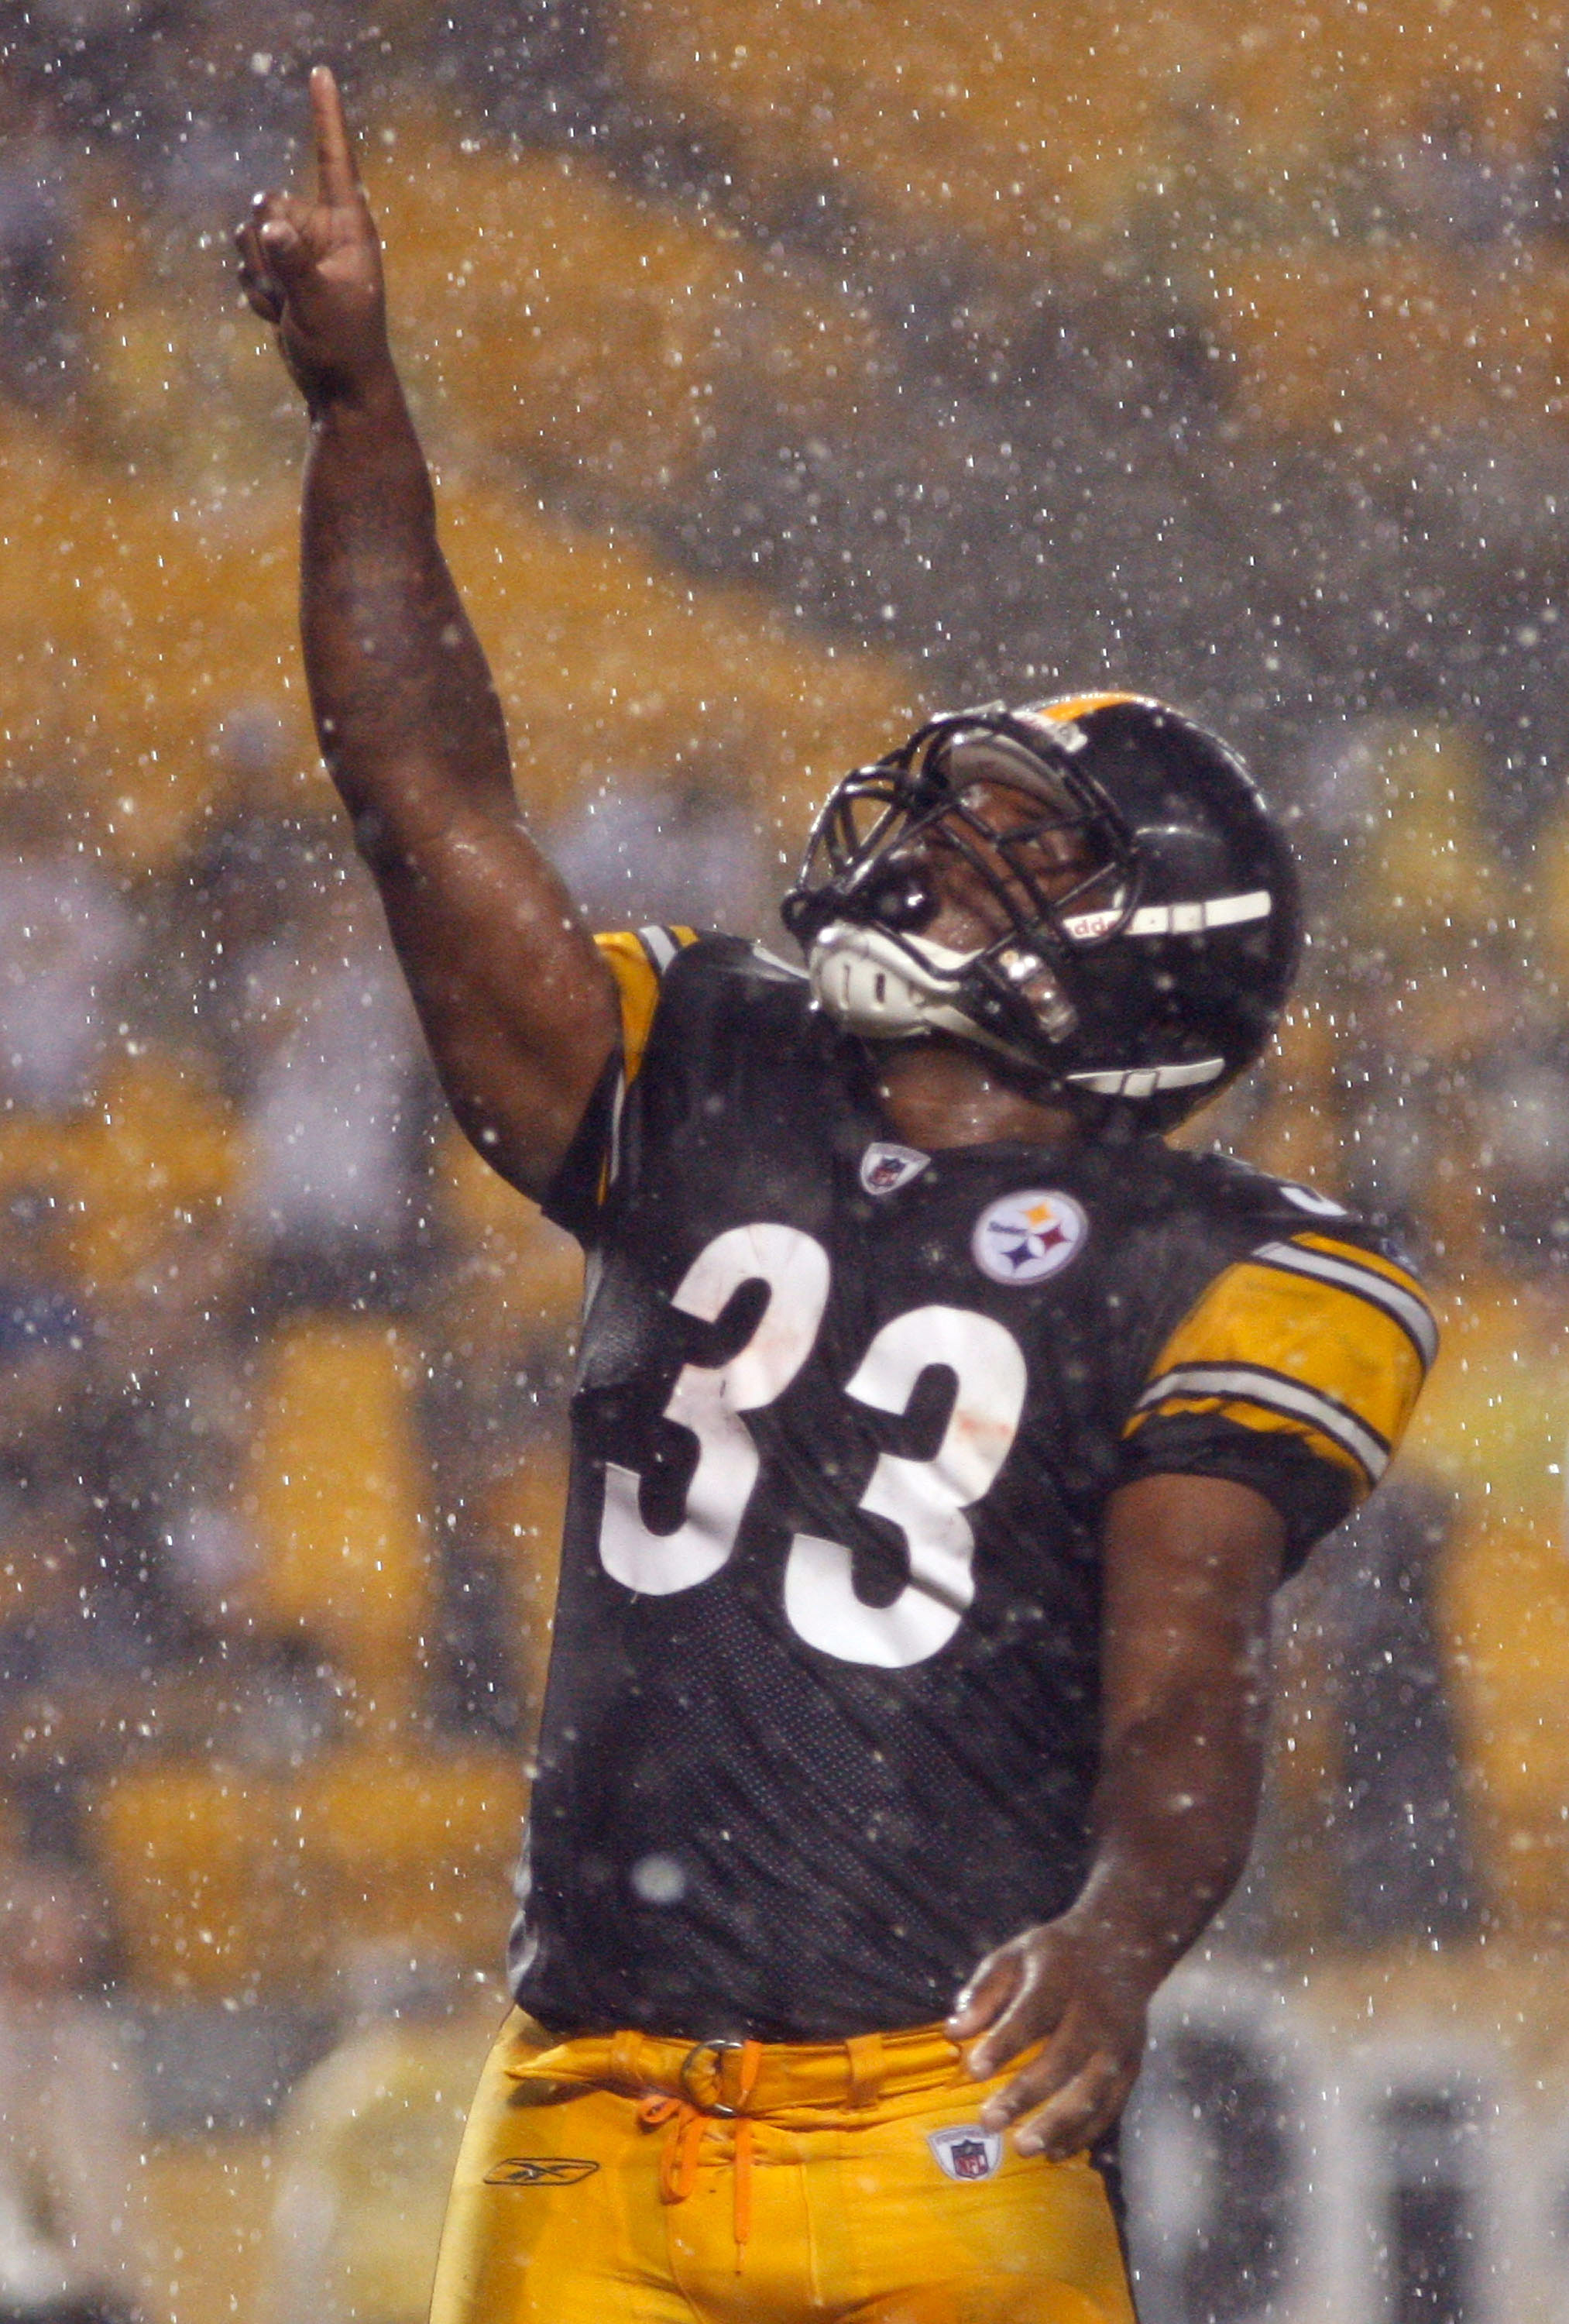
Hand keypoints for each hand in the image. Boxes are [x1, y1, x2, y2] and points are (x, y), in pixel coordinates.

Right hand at [233, 65, 391, 409]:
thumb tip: (269, 225)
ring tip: (289, 307)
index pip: (334, 159)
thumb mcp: (318, 305)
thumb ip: (293, 263)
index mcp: (349, 225)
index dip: (325, 115)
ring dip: (259, 273)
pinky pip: (246, 264)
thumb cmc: (343, 347)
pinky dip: (257, 294)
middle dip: (267, 246)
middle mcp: (323, 229)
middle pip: (268, 203)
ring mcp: (300, 249)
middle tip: (293, 291)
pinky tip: (282, 317)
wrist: (339, 389)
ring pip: (250, 232)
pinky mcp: (281, 271)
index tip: (321, 71)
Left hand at [946, 1913, 1149, 2159]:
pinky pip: (1110, 2107)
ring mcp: (1118, 2043)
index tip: (974, 2071)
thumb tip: (953, 2034)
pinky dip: (1084, 2134)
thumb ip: (983, 1993)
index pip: (1031, 2015)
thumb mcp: (1014, 1956)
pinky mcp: (1132, 2066)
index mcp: (1060, 1979)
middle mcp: (1094, 2013)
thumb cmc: (1054, 1957)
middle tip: (988, 2122)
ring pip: (1092, 2091)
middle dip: (1025, 2094)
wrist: (1122, 1948)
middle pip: (1062, 2059)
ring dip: (1058, 2124)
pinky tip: (1055, 2152)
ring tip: (1022, 2147)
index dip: (1003, 2044)